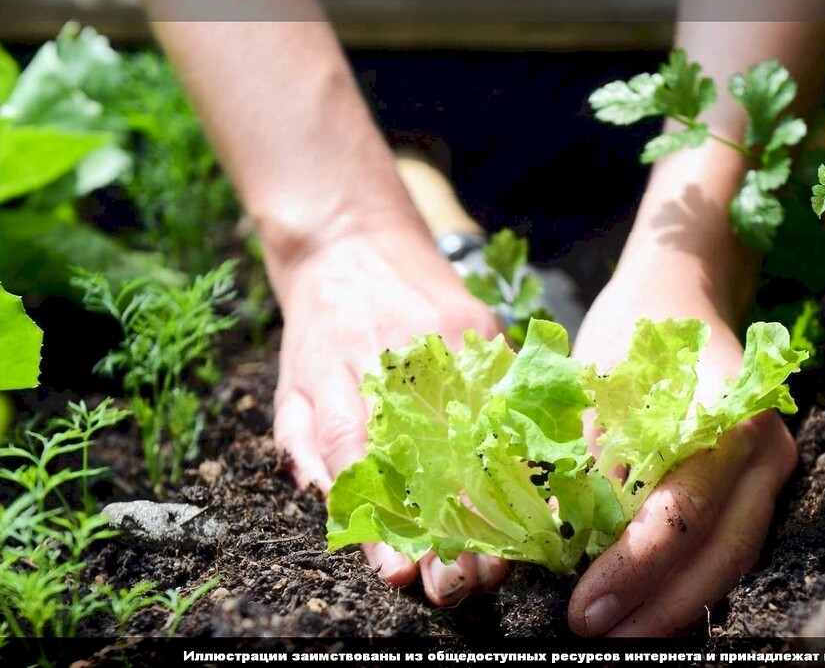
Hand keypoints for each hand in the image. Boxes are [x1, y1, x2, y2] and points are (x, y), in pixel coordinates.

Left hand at [267, 227, 509, 605]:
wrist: (353, 239)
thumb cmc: (320, 329)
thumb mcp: (290, 388)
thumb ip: (305, 448)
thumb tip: (335, 509)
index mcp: (335, 375)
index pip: (357, 455)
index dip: (380, 519)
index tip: (399, 572)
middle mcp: (393, 358)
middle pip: (427, 454)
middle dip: (447, 528)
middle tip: (459, 585)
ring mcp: (446, 341)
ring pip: (478, 430)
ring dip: (493, 502)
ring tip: (501, 558)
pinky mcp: (483, 329)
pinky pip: (509, 396)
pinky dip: (524, 448)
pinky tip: (534, 494)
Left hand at [567, 262, 798, 636]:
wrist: (682, 292)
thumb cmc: (631, 334)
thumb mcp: (596, 390)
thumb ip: (588, 468)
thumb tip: (560, 550)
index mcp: (724, 416)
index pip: (679, 515)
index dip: (631, 571)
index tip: (579, 608)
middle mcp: (763, 448)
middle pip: (720, 553)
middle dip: (657, 606)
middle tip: (596, 636)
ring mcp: (771, 468)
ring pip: (734, 558)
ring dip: (677, 605)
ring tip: (620, 636)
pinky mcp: (760, 483)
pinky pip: (733, 545)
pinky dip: (693, 582)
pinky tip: (649, 607)